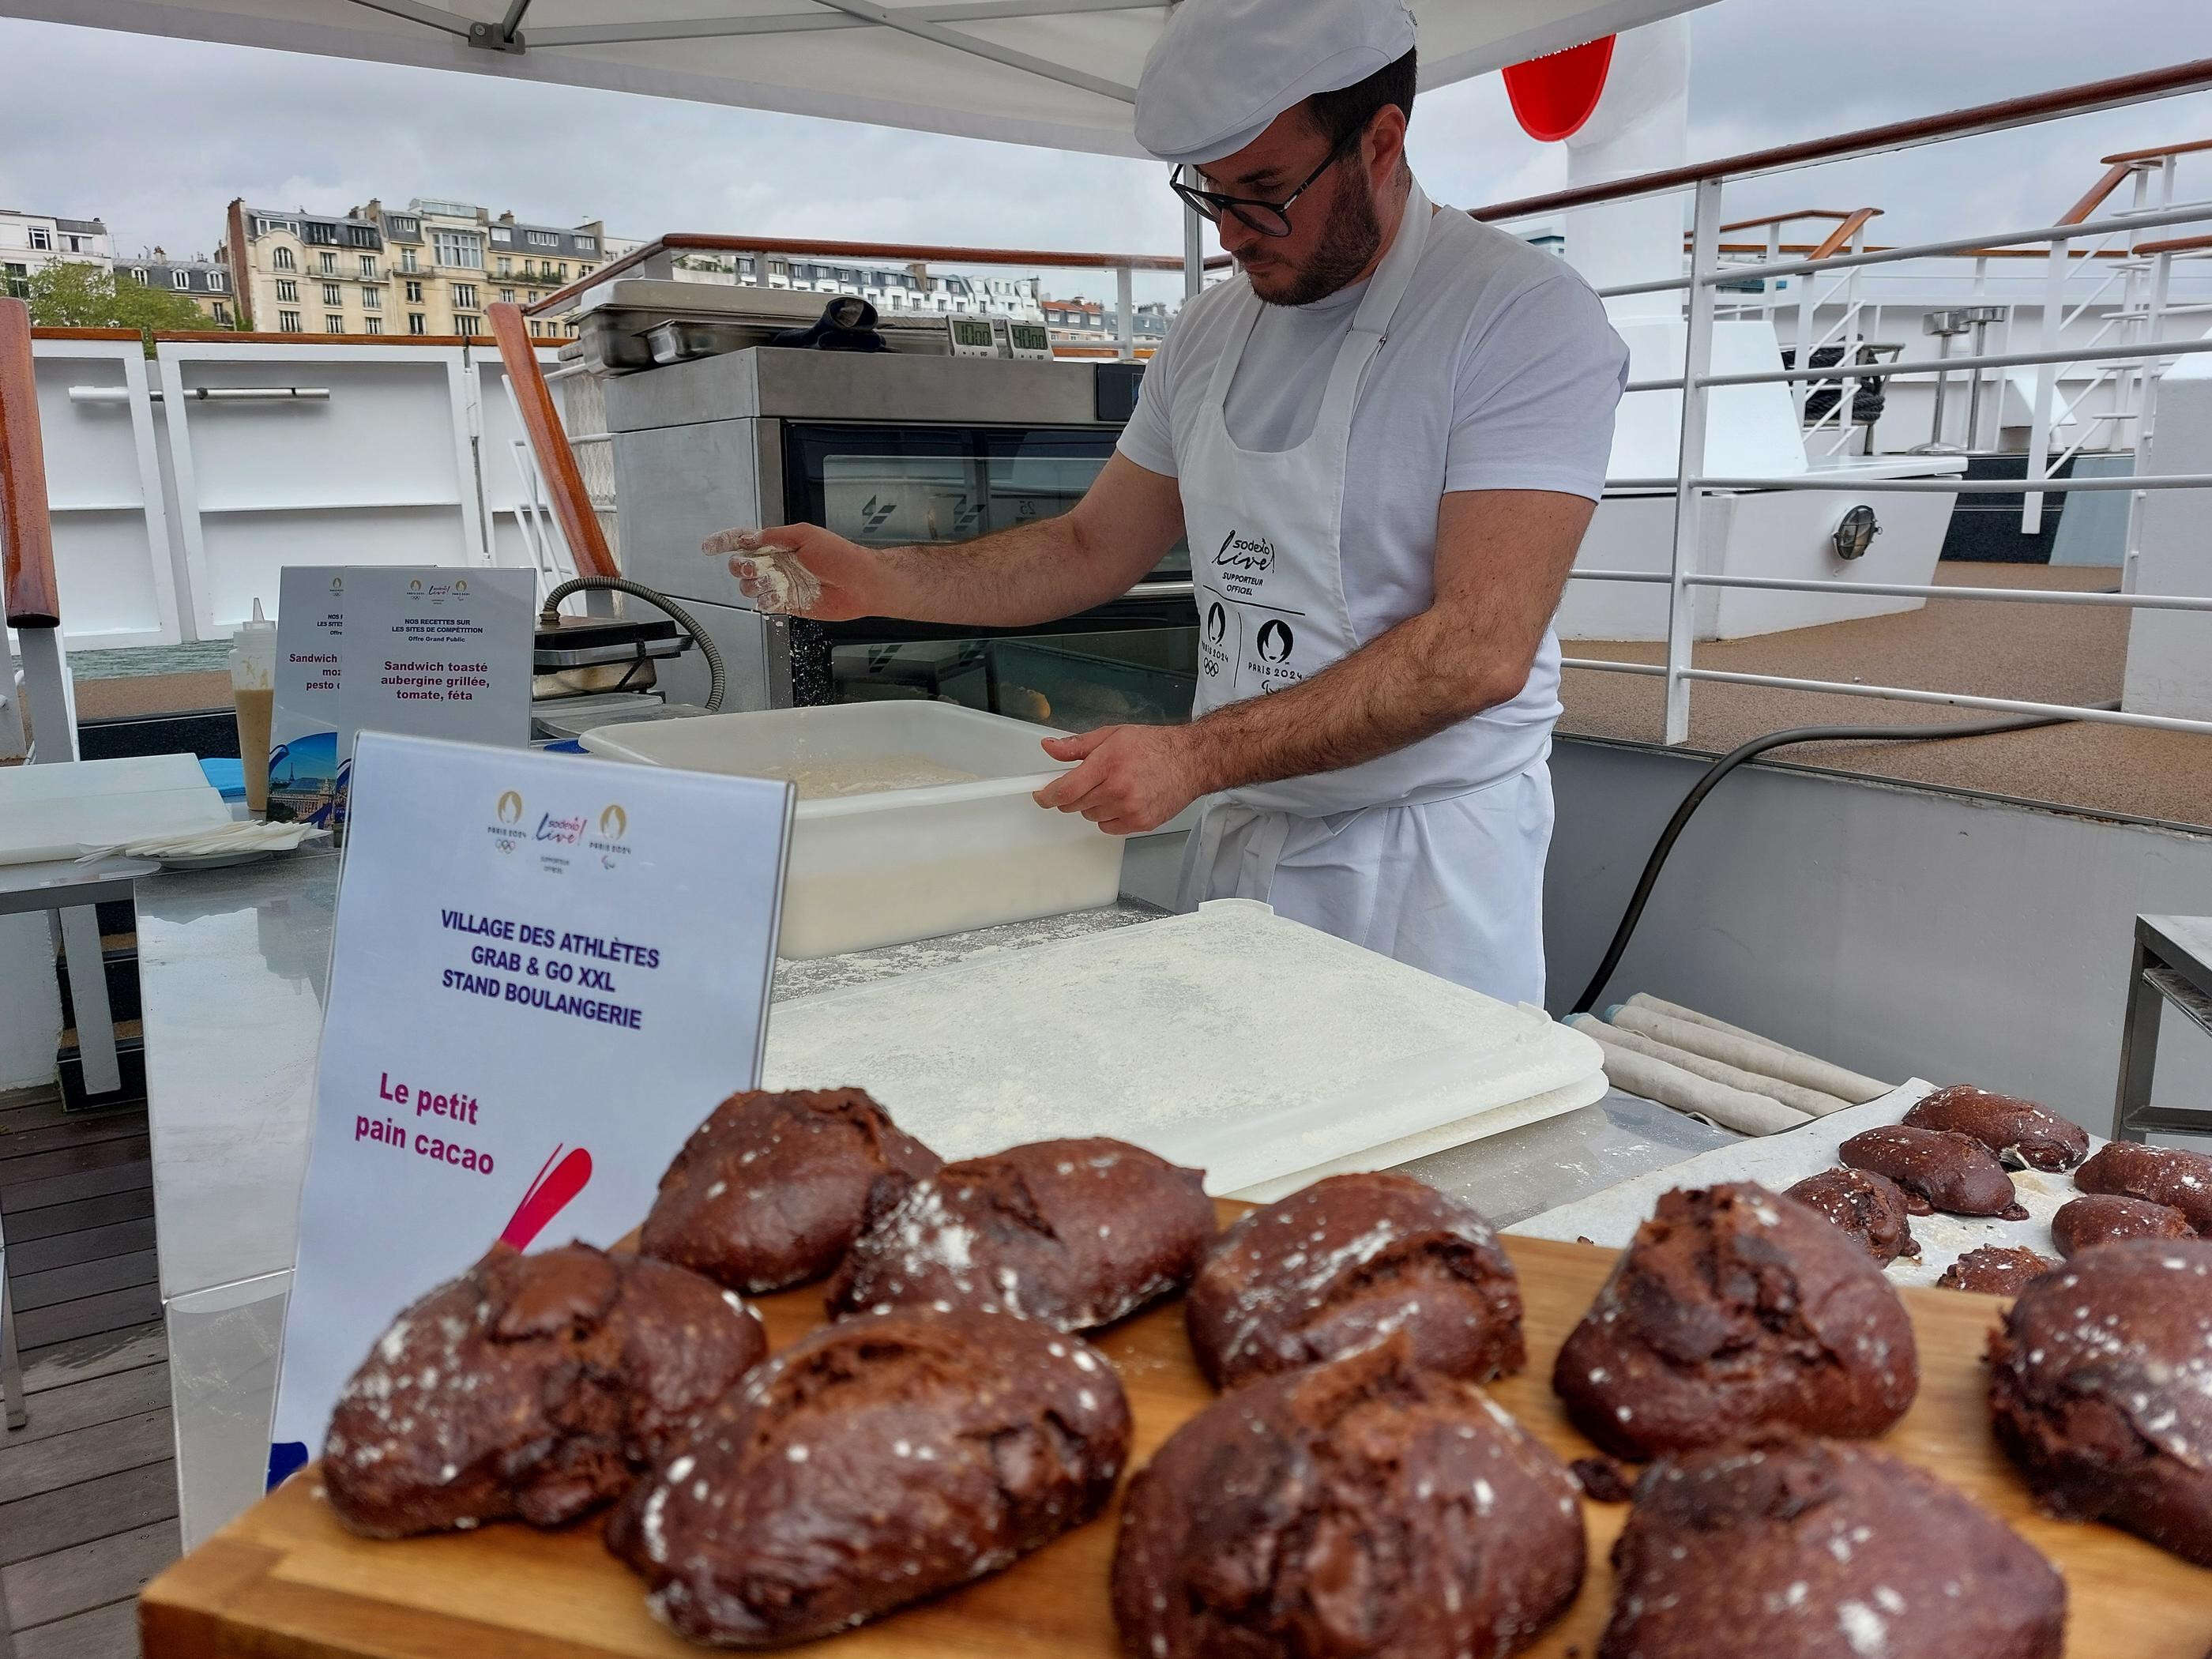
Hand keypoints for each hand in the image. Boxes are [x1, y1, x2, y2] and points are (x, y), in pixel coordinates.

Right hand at [704, 523, 889, 621]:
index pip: (745, 541)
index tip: (709, 546)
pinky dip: (765, 601)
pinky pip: (764, 604)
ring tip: (774, 581)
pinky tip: (776, 596)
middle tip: (753, 567)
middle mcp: (778, 564)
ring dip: (756, 584)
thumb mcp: (806, 535)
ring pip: (749, 587)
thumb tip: (750, 538)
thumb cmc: (840, 555)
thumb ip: (775, 536)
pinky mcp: (788, 604)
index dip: (725, 543)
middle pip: (742, 566)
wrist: (860, 583)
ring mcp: (782, 585)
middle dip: (741, 566)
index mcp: (780, 544)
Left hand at [1031, 724, 1212, 835]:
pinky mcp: (1140, 824)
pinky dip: (1109, 816)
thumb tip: (1048, 747)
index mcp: (1107, 763)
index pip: (1065, 789)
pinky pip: (1108, 827)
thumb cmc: (1153, 746)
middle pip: (1074, 805)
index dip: (1046, 795)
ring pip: (1090, 816)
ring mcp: (1130, 809)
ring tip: (1113, 787)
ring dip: (1092, 805)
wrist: (1191, 761)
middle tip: (1086, 781)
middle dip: (1072, 795)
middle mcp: (1118, 789)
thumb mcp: (1112, 735)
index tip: (1039, 794)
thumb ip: (1077, 745)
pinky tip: (1124, 800)